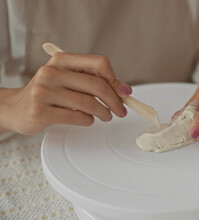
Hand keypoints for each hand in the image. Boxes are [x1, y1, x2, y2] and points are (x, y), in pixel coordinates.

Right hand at [0, 52, 131, 134]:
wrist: (16, 107)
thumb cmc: (49, 92)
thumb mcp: (68, 79)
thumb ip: (93, 80)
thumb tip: (124, 90)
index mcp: (62, 60)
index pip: (99, 63)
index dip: (116, 79)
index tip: (124, 92)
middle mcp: (51, 72)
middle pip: (97, 85)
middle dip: (115, 101)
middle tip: (120, 110)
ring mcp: (44, 92)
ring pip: (89, 103)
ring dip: (104, 113)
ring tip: (106, 116)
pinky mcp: (41, 111)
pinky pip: (78, 117)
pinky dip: (89, 121)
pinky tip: (88, 120)